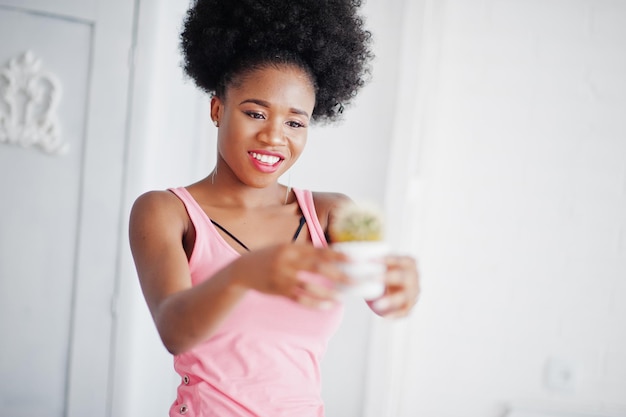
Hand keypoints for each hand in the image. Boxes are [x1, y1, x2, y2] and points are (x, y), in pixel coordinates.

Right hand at [232, 244, 351, 309]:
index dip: (338, 256)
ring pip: (309, 286)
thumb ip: (304, 251)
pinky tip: (327, 305)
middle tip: (355, 281)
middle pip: (318, 268)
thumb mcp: (285, 248)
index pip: (319, 251)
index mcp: (292, 247)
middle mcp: (287, 261)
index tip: (355, 260)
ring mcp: (282, 277)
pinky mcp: (279, 291)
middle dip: (339, 275)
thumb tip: (330, 253)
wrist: (242, 270)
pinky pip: (299, 299)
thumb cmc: (269, 257)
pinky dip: (314, 303)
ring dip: (327, 293)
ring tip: (342, 297)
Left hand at [367, 255, 419, 317]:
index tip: (372, 260)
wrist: (397, 285)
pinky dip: (395, 315)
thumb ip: (373, 261)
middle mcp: (414, 277)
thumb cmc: (387, 271)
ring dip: (391, 300)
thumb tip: (352, 257)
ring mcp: (413, 292)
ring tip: (378, 305)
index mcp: (409, 263)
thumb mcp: (384, 263)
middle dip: (388, 277)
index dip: (387, 260)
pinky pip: (404, 311)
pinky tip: (384, 317)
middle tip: (374, 279)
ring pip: (405, 296)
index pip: (400, 260)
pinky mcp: (410, 305)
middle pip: (403, 277)